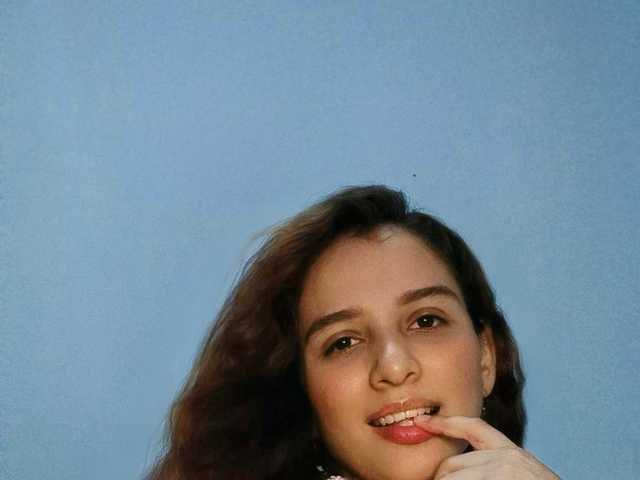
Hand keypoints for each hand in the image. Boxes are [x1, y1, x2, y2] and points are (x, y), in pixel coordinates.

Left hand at [414, 414, 560, 478]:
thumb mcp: (521, 475)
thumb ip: (492, 467)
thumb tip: (452, 471)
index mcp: (513, 454)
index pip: (473, 428)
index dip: (445, 424)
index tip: (423, 421)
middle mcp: (507, 459)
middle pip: (451, 464)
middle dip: (441, 479)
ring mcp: (502, 473)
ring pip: (450, 479)